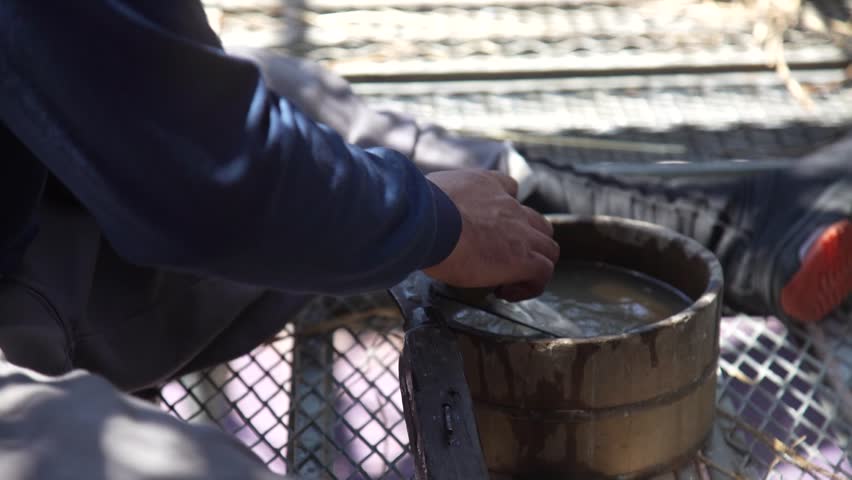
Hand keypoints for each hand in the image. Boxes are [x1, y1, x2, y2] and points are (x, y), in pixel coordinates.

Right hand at [424, 169, 558, 300]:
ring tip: (511, 279)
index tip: (493, 228)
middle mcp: (508, 205)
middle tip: (503, 259)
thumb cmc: (418, 211)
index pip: (509, 189)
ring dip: (534, 264)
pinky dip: (531, 286)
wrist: (426, 223)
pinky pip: (543, 273)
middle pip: (537, 222)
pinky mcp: (522, 258)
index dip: (507, 209)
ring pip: (548, 248)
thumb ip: (434, 200)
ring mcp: (520, 232)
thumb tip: (416, 210)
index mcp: (484, 184)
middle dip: (527, 241)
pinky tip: (506, 293)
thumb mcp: (427, 194)